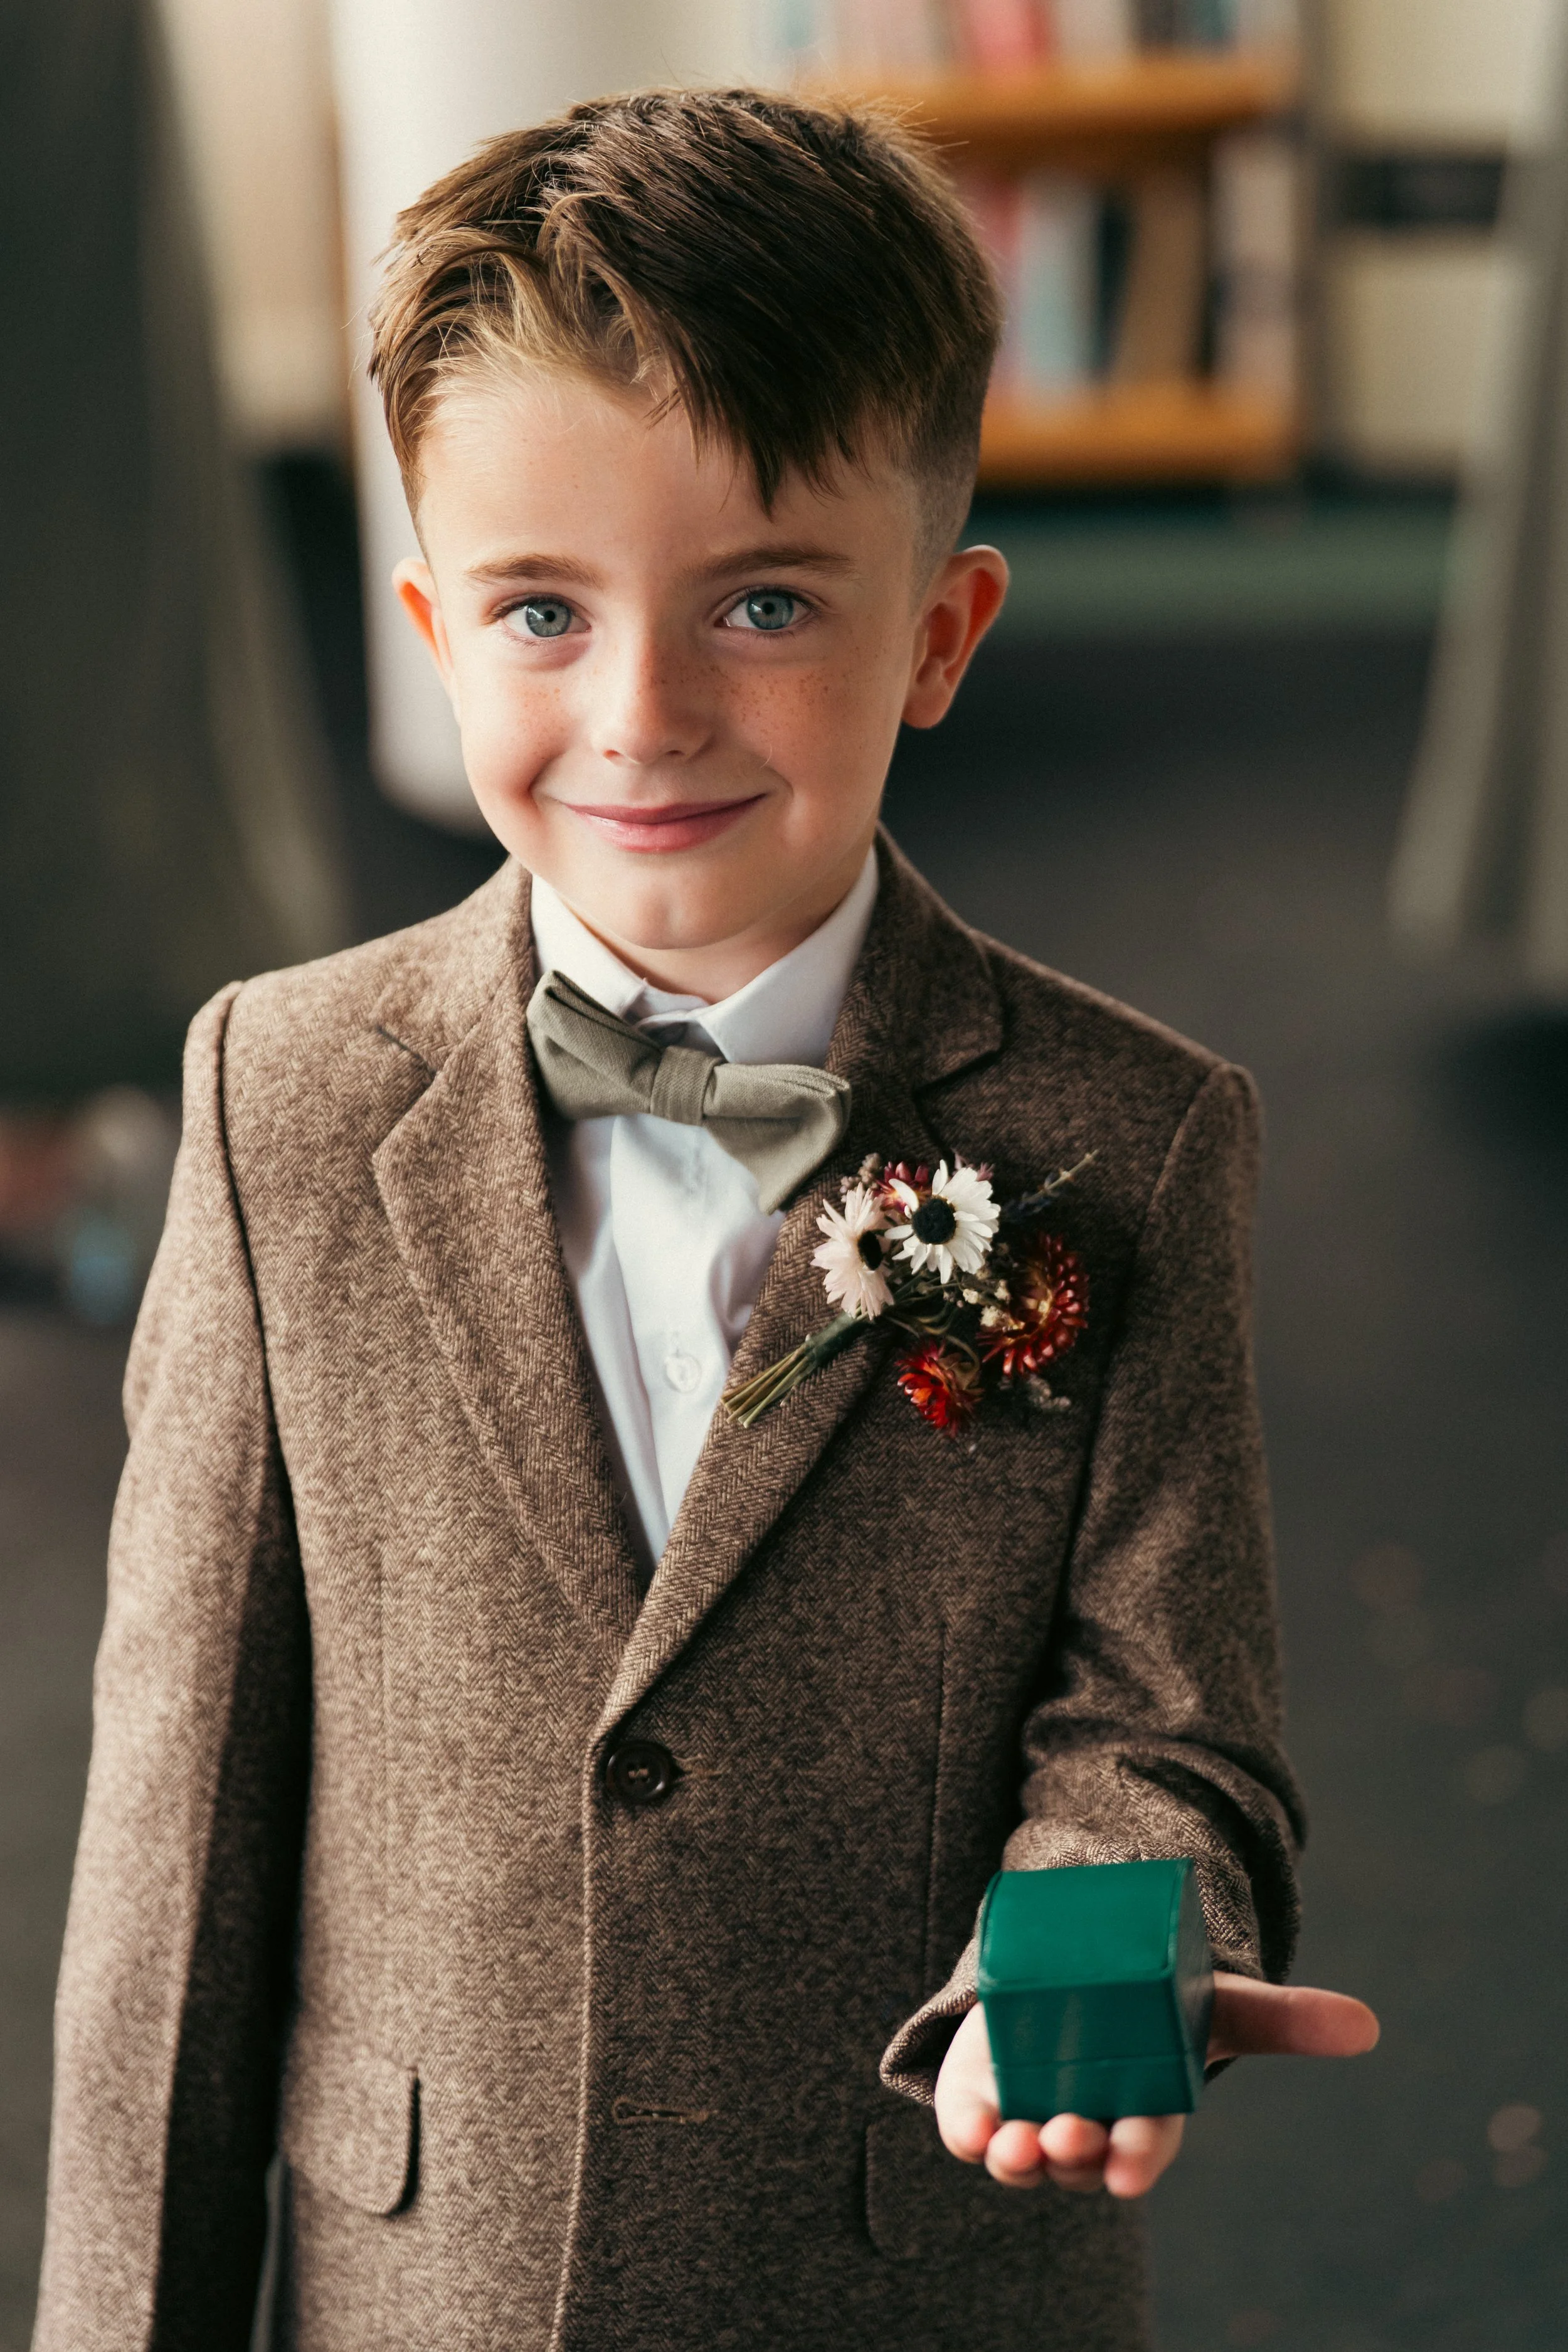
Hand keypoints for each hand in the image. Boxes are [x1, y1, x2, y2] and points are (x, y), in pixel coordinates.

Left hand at [933, 1970, 1378, 2198]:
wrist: (1085, 1973)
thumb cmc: (1159, 2005)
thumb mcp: (1219, 2004)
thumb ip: (1286, 2018)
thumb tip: (1367, 2025)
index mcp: (1145, 2114)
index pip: (1142, 2146)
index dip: (1135, 2158)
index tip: (1126, 2167)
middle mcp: (1088, 2125)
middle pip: (1079, 2157)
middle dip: (1074, 2154)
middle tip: (1068, 2136)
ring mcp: (1032, 2112)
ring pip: (1023, 2155)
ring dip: (1017, 2157)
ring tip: (1013, 2143)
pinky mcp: (987, 2095)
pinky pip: (972, 2130)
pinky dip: (969, 2134)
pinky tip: (969, 2132)